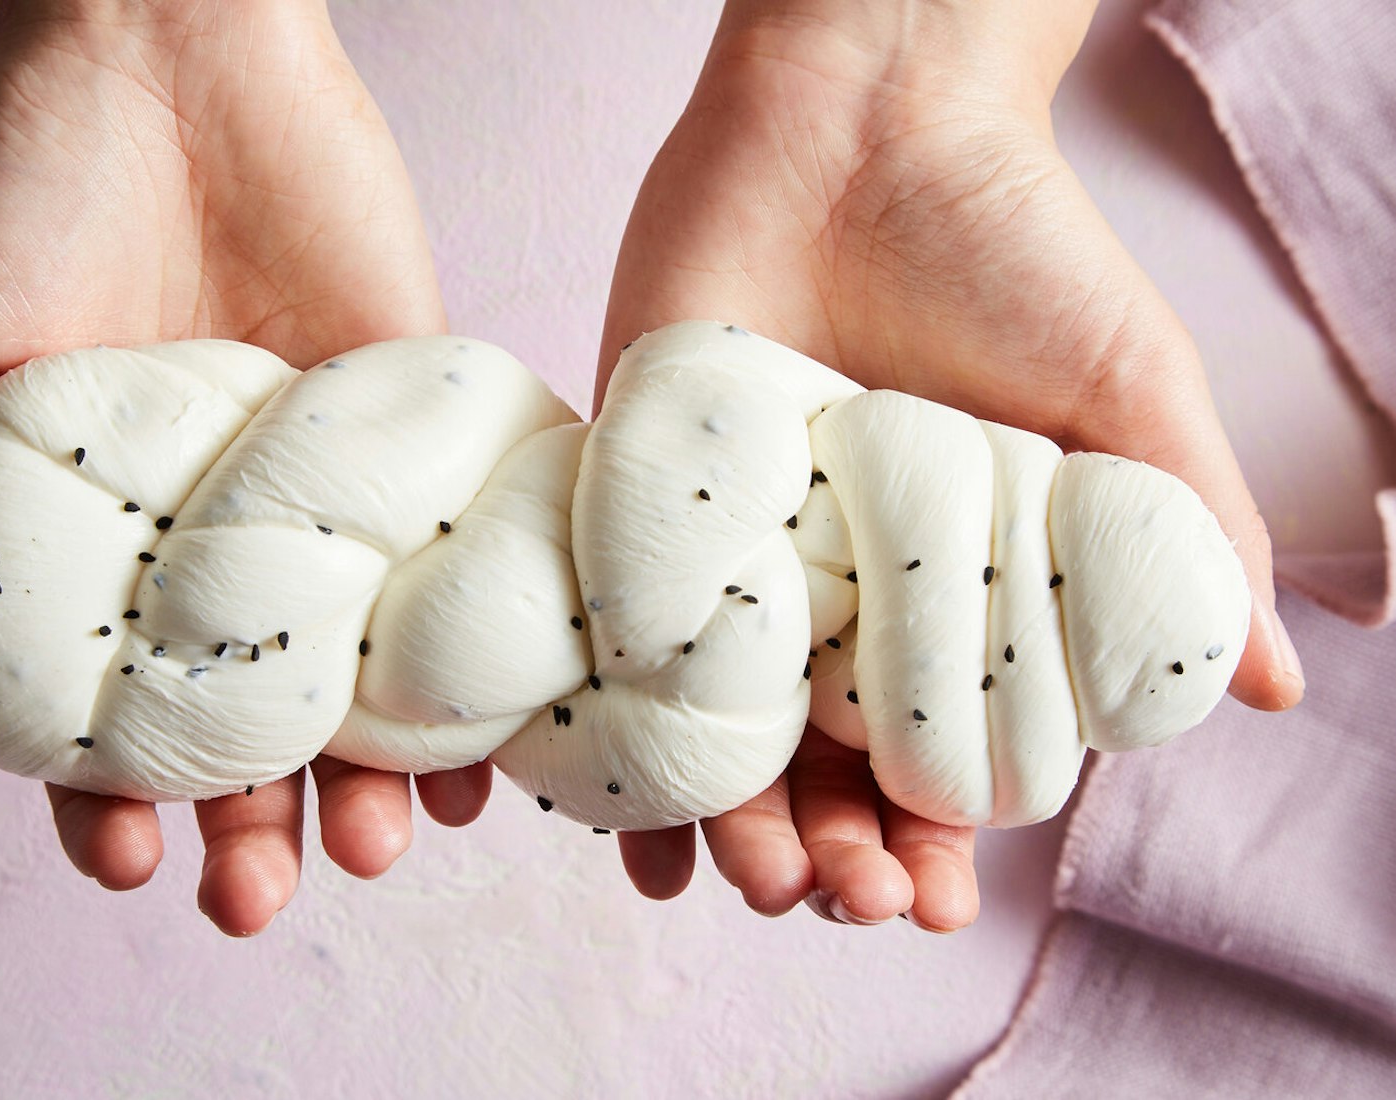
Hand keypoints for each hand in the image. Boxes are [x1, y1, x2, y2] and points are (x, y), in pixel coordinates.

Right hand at [0, 0, 486, 934]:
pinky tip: (485, 741)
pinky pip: (451, 565)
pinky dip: (468, 655)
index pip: (106, 701)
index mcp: (102, 535)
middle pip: (243, 712)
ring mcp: (320, 490)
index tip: (123, 862)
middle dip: (249, 818)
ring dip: (371, 769)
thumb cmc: (30, 187)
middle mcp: (216, 533)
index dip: (105, 794)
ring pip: (355, 666)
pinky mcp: (414, 430)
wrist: (173, 46)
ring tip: (385, 848)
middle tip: (259, 901)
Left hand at [597, 0, 1303, 926]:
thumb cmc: (1012, 246)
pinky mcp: (637, 492)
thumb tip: (1268, 687)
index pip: (935, 747)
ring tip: (740, 877)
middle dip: (829, 848)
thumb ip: (1185, 538)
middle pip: (817, 759)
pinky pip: (612, 626)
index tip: (933, 906)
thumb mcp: (1127, 394)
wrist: (865, 113)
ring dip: (723, 815)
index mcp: (945, 587)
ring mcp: (731, 546)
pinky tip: (615, 808)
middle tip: (833, 900)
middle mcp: (834, 585)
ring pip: (714, 720)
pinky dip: (610, 720)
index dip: (939, 837)